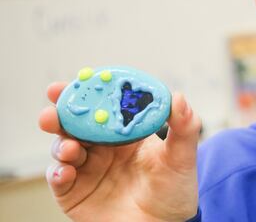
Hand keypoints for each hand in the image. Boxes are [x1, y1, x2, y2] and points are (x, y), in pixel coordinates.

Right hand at [39, 82, 201, 220]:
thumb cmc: (175, 190)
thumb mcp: (183, 157)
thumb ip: (184, 127)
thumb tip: (178, 97)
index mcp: (125, 132)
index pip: (104, 106)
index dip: (91, 91)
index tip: (81, 78)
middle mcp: (102, 147)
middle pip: (76, 124)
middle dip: (62, 112)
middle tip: (55, 106)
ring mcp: (87, 169)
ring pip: (64, 148)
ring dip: (61, 143)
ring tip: (70, 147)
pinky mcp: (74, 193)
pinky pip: (59, 180)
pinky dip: (58, 172)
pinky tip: (64, 170)